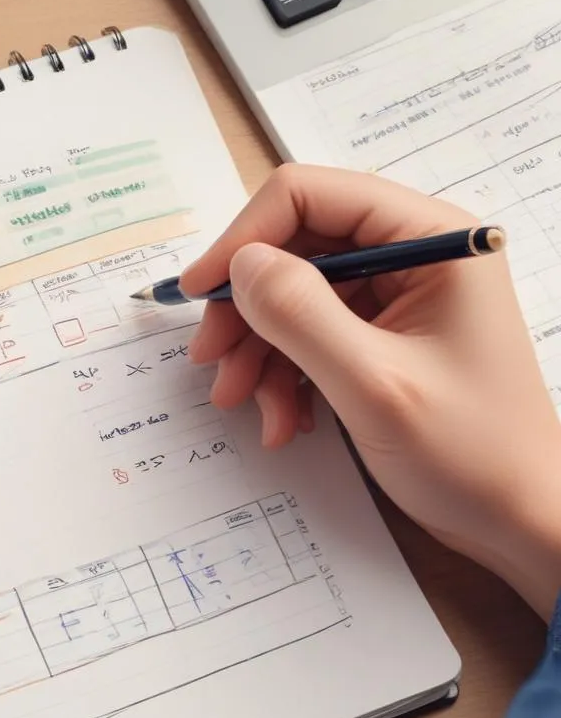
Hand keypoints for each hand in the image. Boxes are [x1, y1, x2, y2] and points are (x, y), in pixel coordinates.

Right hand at [181, 164, 560, 620]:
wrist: (518, 522)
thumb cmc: (468, 454)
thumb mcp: (373, 383)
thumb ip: (300, 313)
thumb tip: (238, 264)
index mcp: (430, 237)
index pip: (310, 196)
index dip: (244, 238)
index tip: (199, 294)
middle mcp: (413, 253)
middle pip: (294, 248)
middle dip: (248, 309)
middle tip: (211, 364)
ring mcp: (397, 296)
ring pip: (294, 296)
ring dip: (260, 351)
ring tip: (247, 406)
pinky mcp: (382, 337)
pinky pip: (311, 336)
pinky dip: (285, 375)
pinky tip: (285, 420)